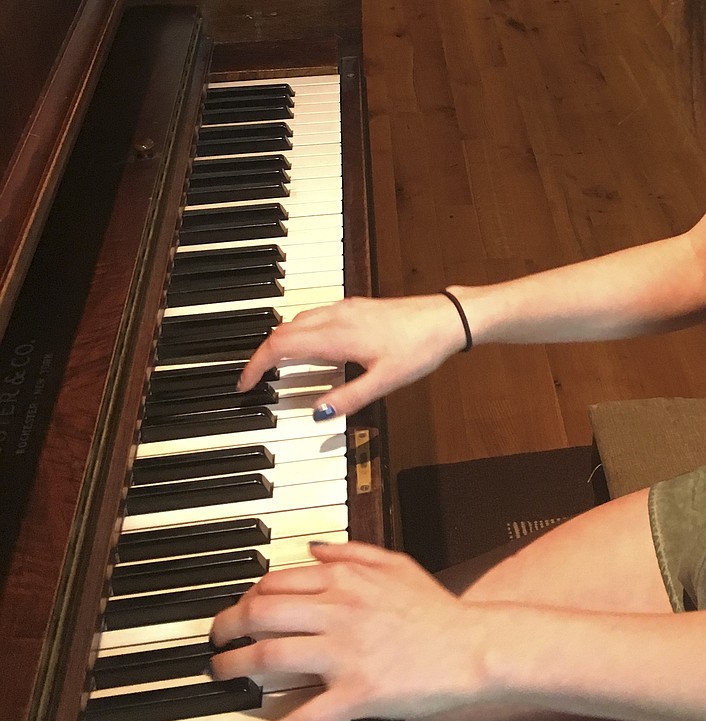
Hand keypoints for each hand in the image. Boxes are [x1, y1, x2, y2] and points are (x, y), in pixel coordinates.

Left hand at [209, 542, 491, 720]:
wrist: (474, 647)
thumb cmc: (437, 610)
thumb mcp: (397, 563)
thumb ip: (353, 550)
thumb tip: (314, 546)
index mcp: (347, 578)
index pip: (277, 581)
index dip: (247, 597)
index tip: (240, 610)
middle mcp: (339, 610)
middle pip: (261, 613)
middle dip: (227, 626)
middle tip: (216, 640)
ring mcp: (345, 653)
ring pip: (270, 656)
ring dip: (234, 666)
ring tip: (221, 674)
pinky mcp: (356, 694)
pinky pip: (303, 716)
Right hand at [235, 293, 467, 416]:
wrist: (446, 318)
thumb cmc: (419, 347)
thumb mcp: (385, 381)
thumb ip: (349, 398)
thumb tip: (316, 413)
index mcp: (336, 334)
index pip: (280, 345)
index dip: (256, 365)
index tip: (244, 384)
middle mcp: (336, 316)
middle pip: (283, 330)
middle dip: (262, 354)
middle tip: (254, 380)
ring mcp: (346, 308)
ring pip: (298, 320)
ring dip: (280, 341)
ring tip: (274, 367)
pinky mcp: (356, 307)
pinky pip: (314, 316)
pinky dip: (298, 333)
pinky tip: (308, 349)